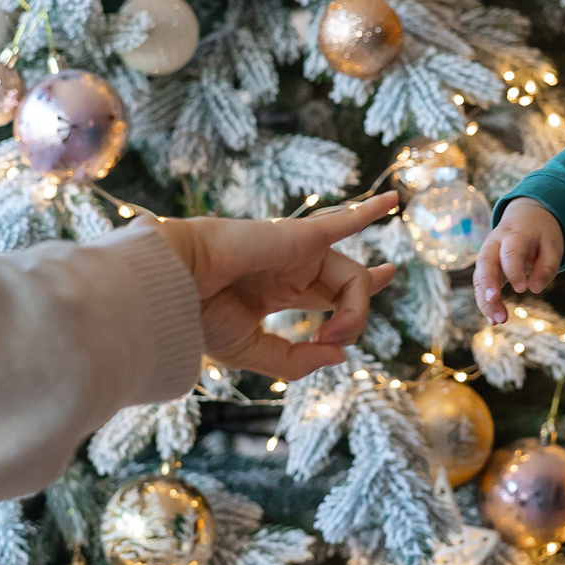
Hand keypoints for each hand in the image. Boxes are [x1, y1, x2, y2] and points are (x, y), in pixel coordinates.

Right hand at [148, 195, 401, 378]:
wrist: (171, 288)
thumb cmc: (198, 318)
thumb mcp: (251, 352)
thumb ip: (296, 361)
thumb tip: (342, 355)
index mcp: (272, 293)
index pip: (330, 293)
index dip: (354, 306)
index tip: (354, 326)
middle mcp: (288, 269)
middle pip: (347, 288)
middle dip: (358, 316)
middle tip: (329, 340)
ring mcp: (296, 252)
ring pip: (353, 278)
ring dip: (355, 311)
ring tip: (331, 332)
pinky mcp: (299, 238)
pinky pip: (343, 222)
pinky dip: (368, 212)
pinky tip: (393, 203)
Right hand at [472, 199, 563, 324]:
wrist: (527, 217)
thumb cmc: (542, 234)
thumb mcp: (553, 246)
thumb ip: (546, 267)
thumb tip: (535, 289)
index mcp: (515, 234)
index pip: (510, 251)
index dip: (513, 269)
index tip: (522, 289)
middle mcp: (495, 243)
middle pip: (485, 262)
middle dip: (488, 282)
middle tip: (495, 301)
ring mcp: (487, 254)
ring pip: (479, 276)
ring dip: (485, 299)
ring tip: (497, 321)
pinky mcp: (486, 267)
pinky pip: (480, 285)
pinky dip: (485, 302)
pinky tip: (494, 320)